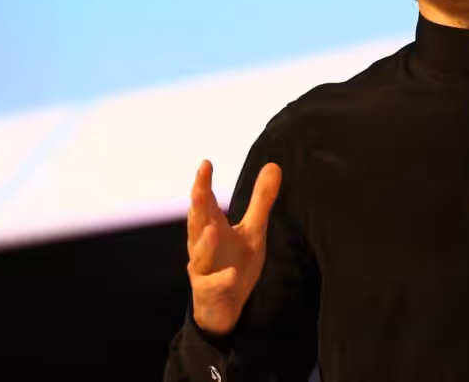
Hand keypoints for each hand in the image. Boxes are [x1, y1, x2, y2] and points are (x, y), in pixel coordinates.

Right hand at [186, 159, 281, 335]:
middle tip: (199, 187)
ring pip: (199, 255)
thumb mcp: (253, 230)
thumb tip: (272, 165)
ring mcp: (203, 270)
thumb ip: (260, 200)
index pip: (206, 202)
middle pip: (196, 223)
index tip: (205, 163)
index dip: (203, 183)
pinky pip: (212, 285)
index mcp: (212, 228)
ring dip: (205, 243)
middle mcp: (203, 246)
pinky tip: (230, 275)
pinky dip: (220, 280)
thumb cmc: (235, 262)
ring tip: (213, 229)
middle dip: (197, 205)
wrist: (225, 306)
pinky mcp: (208, 292)